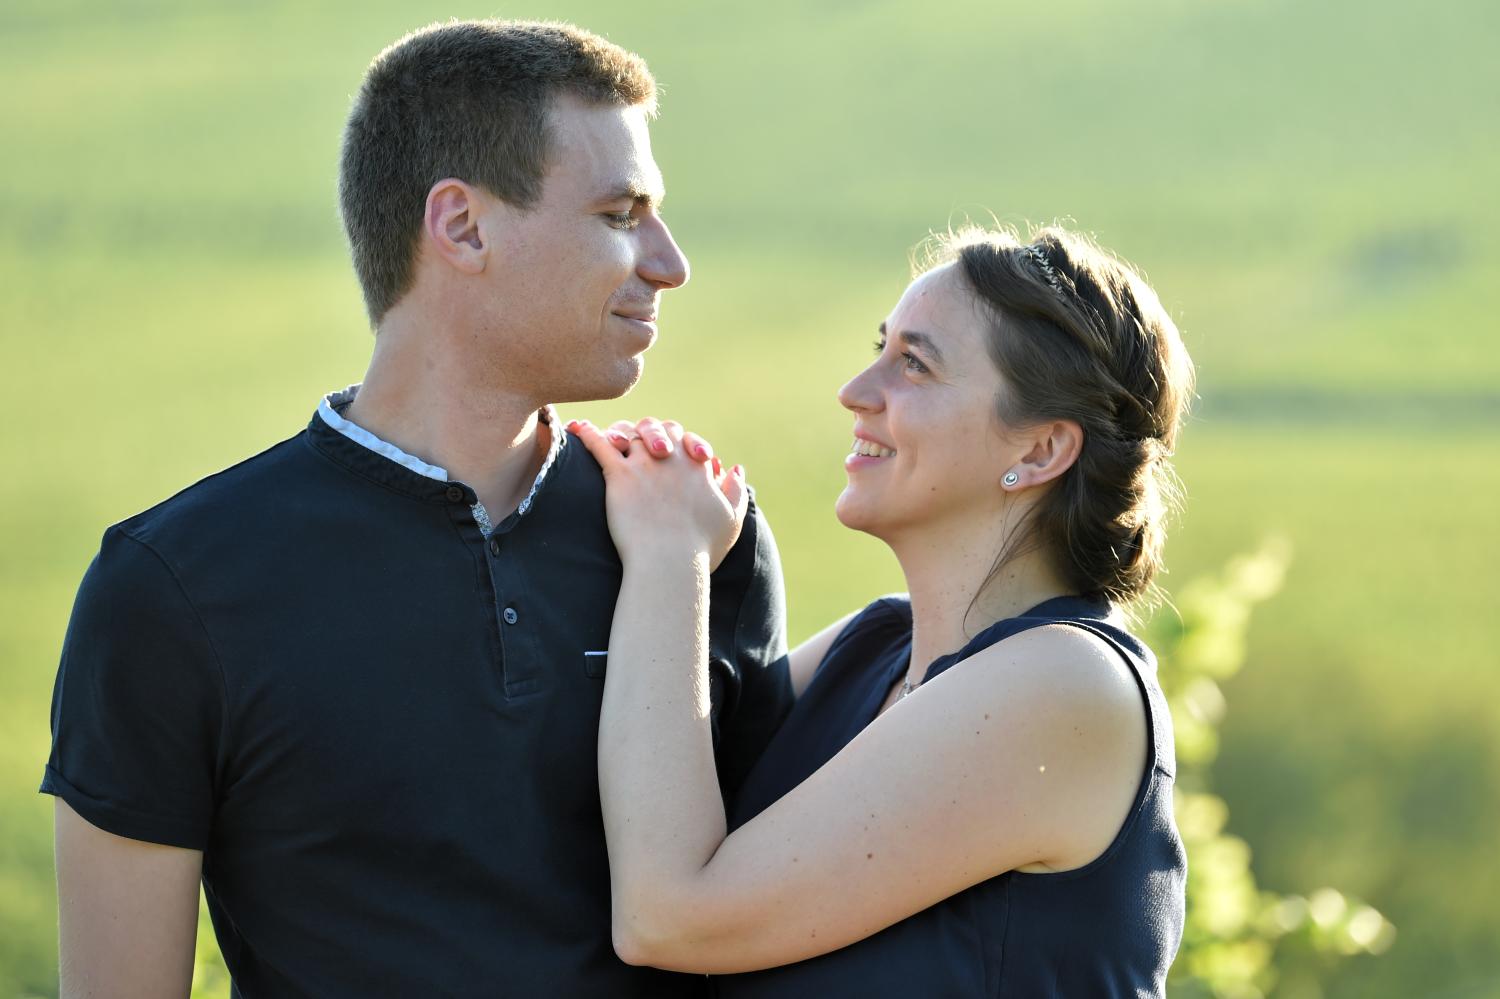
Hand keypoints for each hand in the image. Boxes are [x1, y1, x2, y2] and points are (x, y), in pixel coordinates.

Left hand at [568, 419, 747, 570]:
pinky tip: (577, 428)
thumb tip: (735, 467)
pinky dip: (587, 434)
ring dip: (620, 432)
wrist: (670, 563)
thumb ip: (736, 491)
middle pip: (657, 428)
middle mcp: (671, 458)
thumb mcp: (732, 519)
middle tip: (640, 441)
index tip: (669, 451)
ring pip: (628, 433)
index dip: (675, 440)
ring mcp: (644, 464)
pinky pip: (599, 445)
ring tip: (611, 437)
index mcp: (696, 466)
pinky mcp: (619, 476)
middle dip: (650, 431)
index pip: (684, 438)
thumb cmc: (702, 548)